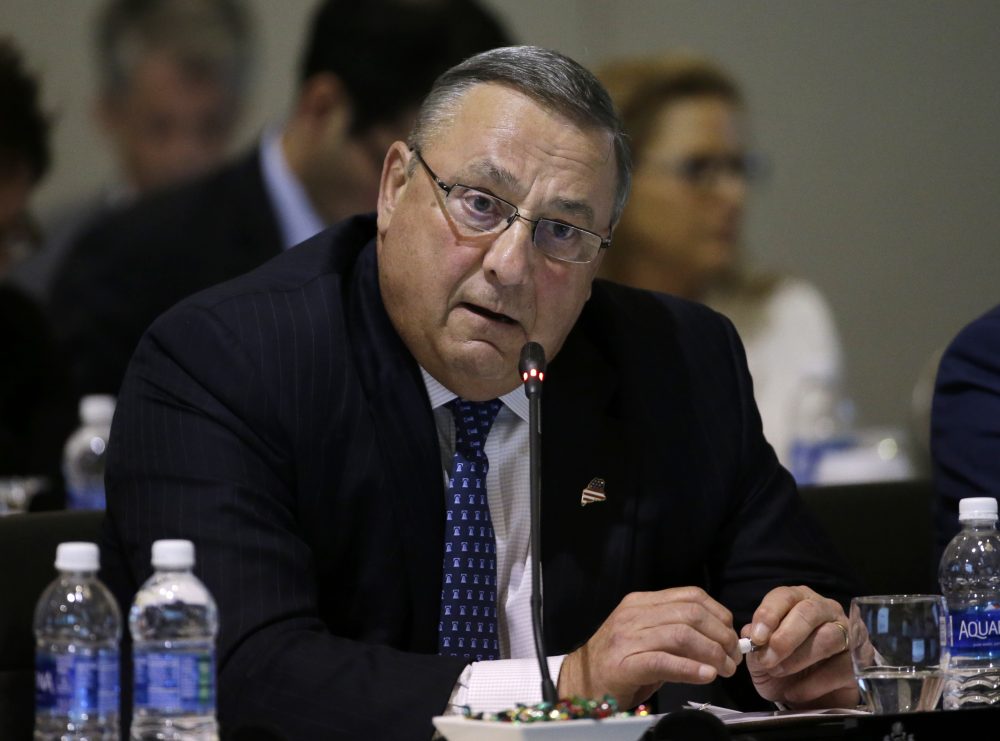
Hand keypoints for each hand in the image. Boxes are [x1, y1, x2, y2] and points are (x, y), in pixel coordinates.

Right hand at [558, 587, 741, 707]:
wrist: (581, 683)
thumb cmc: (619, 663)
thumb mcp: (648, 638)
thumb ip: (677, 633)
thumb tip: (720, 640)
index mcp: (641, 602)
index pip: (690, 595)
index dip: (719, 614)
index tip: (732, 635)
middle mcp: (633, 614)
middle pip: (690, 613)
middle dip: (720, 635)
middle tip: (733, 657)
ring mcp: (627, 637)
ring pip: (682, 634)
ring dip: (712, 653)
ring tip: (724, 670)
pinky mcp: (624, 664)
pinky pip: (664, 661)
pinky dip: (690, 668)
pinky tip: (706, 675)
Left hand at [742, 585, 858, 707]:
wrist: (810, 698)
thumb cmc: (784, 667)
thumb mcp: (761, 657)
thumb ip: (755, 643)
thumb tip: (750, 632)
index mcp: (798, 601)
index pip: (785, 596)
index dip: (769, 614)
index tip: (756, 638)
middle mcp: (825, 610)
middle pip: (808, 612)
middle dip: (784, 637)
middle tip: (767, 659)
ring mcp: (848, 632)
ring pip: (828, 637)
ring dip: (798, 658)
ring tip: (779, 673)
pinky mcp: (861, 660)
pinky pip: (840, 668)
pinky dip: (813, 683)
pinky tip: (795, 692)